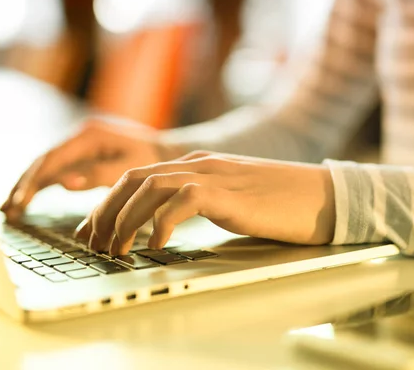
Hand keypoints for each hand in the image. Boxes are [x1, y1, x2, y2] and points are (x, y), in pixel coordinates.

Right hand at [1, 120, 183, 220]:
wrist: (166, 150)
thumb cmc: (152, 159)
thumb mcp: (128, 167)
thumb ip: (98, 174)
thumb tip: (65, 183)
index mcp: (89, 135)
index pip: (52, 159)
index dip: (34, 181)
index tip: (21, 202)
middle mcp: (80, 135)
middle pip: (43, 161)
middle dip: (24, 185)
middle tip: (7, 210)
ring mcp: (80, 144)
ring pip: (46, 165)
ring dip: (27, 185)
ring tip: (9, 209)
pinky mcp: (83, 154)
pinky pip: (57, 168)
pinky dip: (42, 184)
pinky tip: (28, 199)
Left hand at [74, 151, 335, 254]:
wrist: (320, 196)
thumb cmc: (277, 204)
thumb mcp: (227, 199)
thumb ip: (197, 202)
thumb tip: (164, 224)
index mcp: (196, 164)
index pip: (137, 177)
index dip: (108, 203)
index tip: (93, 230)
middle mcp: (198, 164)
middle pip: (133, 180)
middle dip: (106, 212)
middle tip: (94, 244)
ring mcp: (213, 175)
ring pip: (150, 188)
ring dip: (125, 220)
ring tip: (117, 249)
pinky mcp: (228, 193)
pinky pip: (182, 202)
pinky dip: (161, 223)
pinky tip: (155, 246)